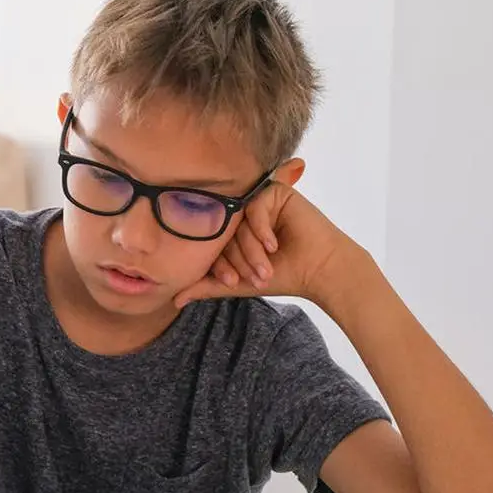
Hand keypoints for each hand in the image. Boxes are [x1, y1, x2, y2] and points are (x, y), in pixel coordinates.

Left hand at [174, 183, 364, 307]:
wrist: (318, 270)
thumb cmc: (283, 276)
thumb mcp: (239, 283)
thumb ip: (207, 286)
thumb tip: (174, 299)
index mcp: (232, 230)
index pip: (213, 243)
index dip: (222, 265)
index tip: (235, 281)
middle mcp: (242, 213)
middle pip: (225, 232)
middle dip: (240, 259)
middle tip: (256, 277)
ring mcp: (258, 201)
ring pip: (239, 222)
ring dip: (252, 249)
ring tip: (266, 267)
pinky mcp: (275, 192)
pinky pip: (255, 208)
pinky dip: (261, 230)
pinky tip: (274, 245)